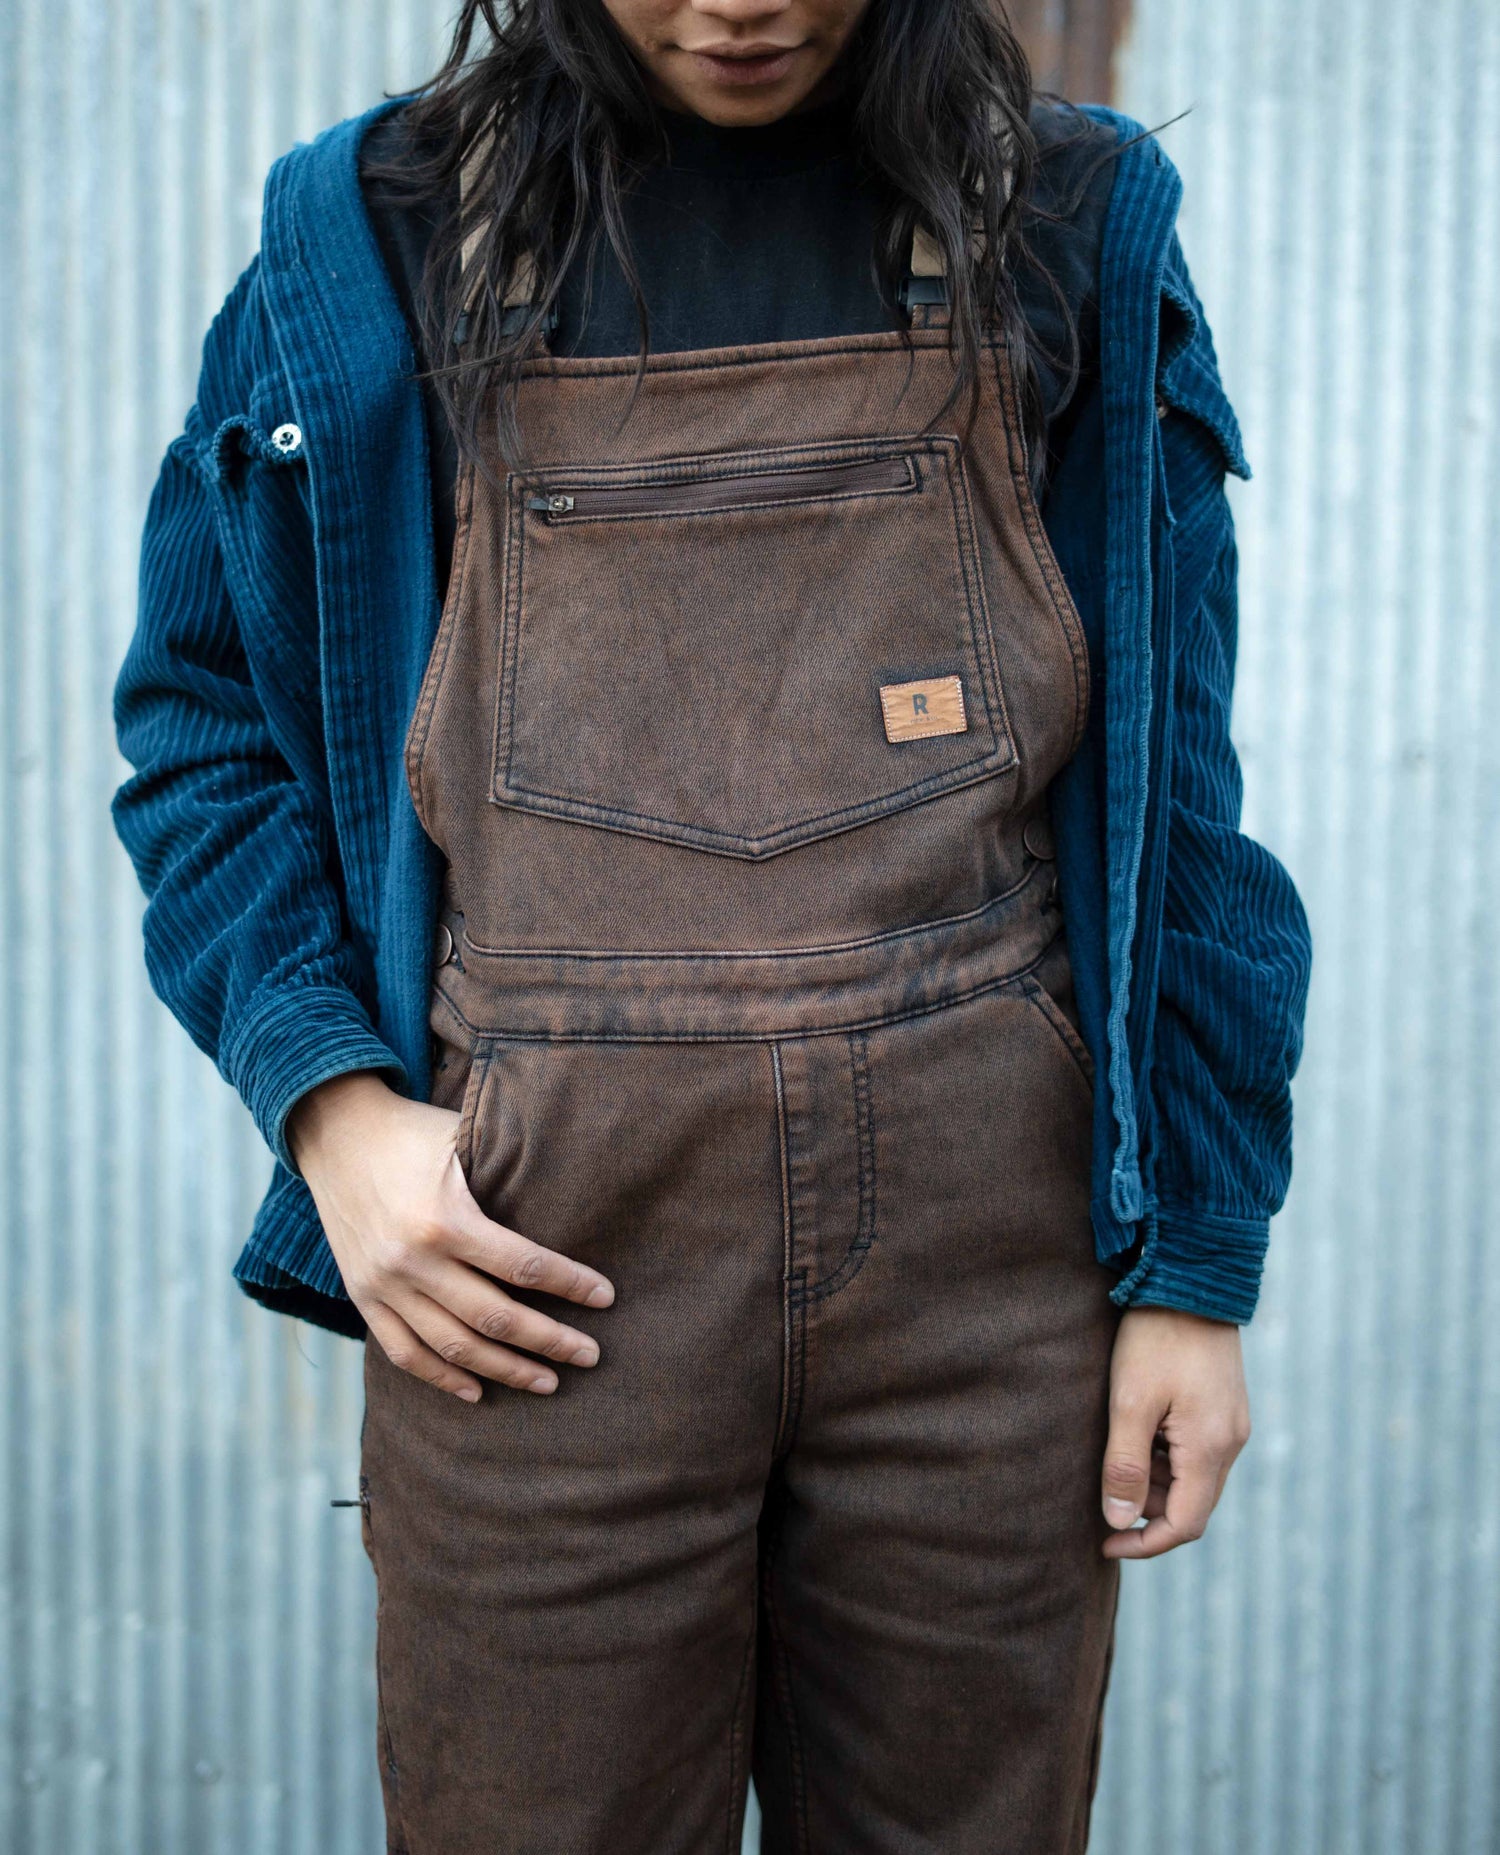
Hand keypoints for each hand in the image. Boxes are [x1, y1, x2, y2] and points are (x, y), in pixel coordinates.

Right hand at [286, 1070, 613, 1401]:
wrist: (336, 1133)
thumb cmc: (414, 1131)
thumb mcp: (464, 1139)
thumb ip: (508, 1172)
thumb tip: (575, 1193)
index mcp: (445, 1220)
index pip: (523, 1267)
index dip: (570, 1285)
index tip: (606, 1297)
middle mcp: (413, 1261)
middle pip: (495, 1318)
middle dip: (550, 1341)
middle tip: (591, 1355)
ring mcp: (384, 1286)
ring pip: (453, 1346)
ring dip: (506, 1370)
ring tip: (548, 1382)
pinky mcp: (363, 1297)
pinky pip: (405, 1353)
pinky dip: (443, 1377)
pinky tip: (478, 1391)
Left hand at [1099, 1305, 1250, 1558]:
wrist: (1190, 1278)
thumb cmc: (1155, 1338)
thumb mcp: (1130, 1402)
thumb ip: (1124, 1465)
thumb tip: (1120, 1522)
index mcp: (1212, 1448)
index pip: (1185, 1524)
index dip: (1145, 1543)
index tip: (1104, 1543)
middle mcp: (1231, 1442)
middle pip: (1189, 1503)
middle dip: (1144, 1504)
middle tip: (1101, 1478)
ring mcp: (1231, 1423)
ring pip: (1190, 1476)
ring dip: (1151, 1475)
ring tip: (1115, 1439)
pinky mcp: (1223, 1405)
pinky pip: (1194, 1449)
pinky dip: (1163, 1452)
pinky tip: (1136, 1423)